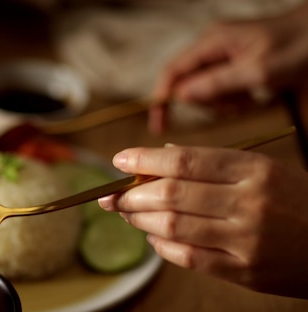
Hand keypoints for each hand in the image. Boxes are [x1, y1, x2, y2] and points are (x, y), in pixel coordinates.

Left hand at [98, 145, 307, 298]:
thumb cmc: (300, 204)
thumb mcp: (267, 170)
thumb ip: (216, 163)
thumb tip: (163, 155)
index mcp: (255, 170)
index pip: (185, 160)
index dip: (144, 159)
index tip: (119, 160)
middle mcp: (249, 203)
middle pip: (170, 195)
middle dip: (131, 194)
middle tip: (113, 195)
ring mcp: (246, 240)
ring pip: (172, 227)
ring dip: (140, 220)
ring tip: (128, 213)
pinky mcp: (244, 272)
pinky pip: (187, 258)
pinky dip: (162, 246)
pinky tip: (153, 237)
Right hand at [149, 3, 307, 133]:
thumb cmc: (297, 45)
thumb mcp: (256, 70)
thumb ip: (216, 84)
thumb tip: (180, 97)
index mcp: (211, 42)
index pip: (172, 73)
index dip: (161, 100)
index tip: (158, 126)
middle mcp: (212, 49)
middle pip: (188, 87)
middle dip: (208, 103)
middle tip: (235, 103)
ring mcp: (223, 60)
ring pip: (206, 94)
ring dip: (225, 104)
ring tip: (251, 97)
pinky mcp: (235, 70)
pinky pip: (222, 94)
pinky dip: (236, 102)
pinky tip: (255, 96)